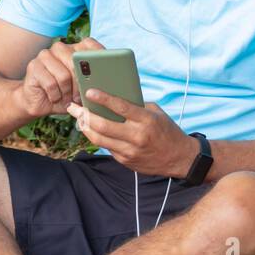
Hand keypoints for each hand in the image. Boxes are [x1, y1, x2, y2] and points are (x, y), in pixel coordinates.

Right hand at [18, 36, 104, 118]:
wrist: (39, 102)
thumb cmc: (65, 95)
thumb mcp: (82, 90)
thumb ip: (93, 83)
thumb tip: (104, 81)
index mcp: (74, 48)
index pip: (90, 45)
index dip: (98, 57)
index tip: (103, 74)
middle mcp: (60, 48)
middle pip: (76, 63)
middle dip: (80, 85)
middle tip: (79, 97)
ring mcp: (45, 55)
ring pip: (64, 75)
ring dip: (67, 93)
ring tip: (66, 99)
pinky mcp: (34, 65)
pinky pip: (51, 84)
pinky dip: (55, 96)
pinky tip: (55, 98)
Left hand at [66, 89, 197, 177]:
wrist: (180, 158)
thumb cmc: (167, 130)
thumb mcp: (155, 113)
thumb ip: (136, 106)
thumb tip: (112, 98)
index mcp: (146, 120)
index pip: (121, 107)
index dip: (103, 99)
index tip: (89, 92)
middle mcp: (137, 137)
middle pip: (103, 126)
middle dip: (84, 115)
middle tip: (74, 107)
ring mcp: (130, 151)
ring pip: (99, 139)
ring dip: (85, 128)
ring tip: (78, 118)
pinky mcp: (126, 162)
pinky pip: (107, 148)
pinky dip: (98, 138)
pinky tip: (92, 129)